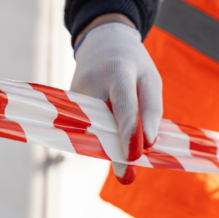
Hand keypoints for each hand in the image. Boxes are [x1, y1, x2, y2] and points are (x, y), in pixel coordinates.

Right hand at [71, 14, 162, 183]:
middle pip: (103, 124)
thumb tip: (147, 143)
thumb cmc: (133, 64)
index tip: (133, 156)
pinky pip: (85, 129)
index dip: (128, 131)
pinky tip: (110, 140)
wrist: (102, 41)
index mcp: (117, 72)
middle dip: (114, 151)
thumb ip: (151, 110)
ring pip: (91, 130)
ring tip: (124, 157)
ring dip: (108, 147)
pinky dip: (100, 139)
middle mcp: (90, 83)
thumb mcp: (151, 80)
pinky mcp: (66, 103)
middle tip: (127, 176)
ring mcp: (73, 93)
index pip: (123, 104)